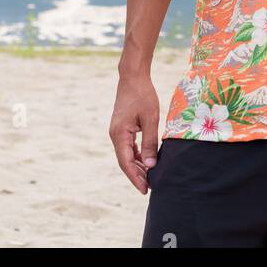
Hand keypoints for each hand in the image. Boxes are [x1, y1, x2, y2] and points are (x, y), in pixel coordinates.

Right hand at [109, 73, 159, 193]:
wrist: (133, 77)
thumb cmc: (143, 95)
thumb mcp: (150, 118)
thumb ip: (149, 142)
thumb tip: (151, 165)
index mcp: (119, 134)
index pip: (126, 163)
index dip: (135, 178)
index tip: (145, 190)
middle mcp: (115, 135)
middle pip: (125, 162)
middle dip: (137, 175)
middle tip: (151, 187)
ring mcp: (117, 132)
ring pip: (126, 155)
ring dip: (137, 166)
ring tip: (150, 177)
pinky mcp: (122, 128)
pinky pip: (128, 147)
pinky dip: (137, 155)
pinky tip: (147, 161)